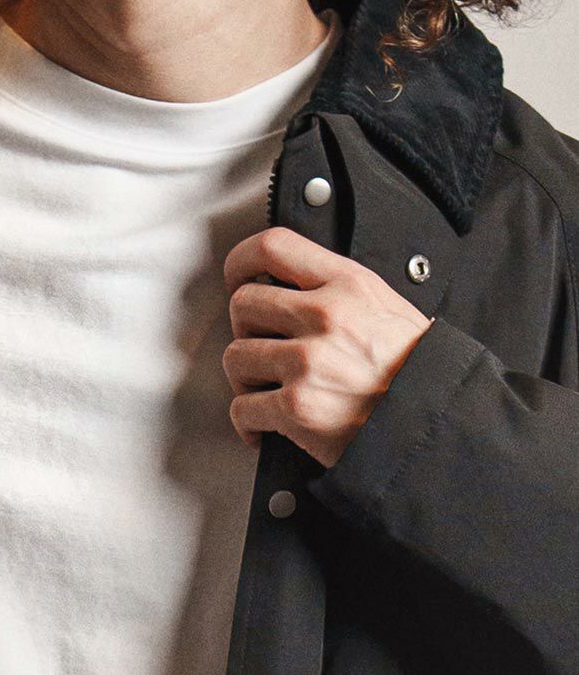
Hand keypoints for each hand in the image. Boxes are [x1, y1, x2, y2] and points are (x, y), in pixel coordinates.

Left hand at [221, 225, 434, 468]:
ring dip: (245, 378)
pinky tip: (266, 427)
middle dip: (246, 329)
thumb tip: (288, 286)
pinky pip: (242, 407)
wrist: (439, 424)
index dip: (242, 260)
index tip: (237, 277)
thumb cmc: (417, 372)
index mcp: (349, 284)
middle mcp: (325, 317)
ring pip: (235, 356)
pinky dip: (248, 422)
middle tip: (262, 347)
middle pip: (243, 304)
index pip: (273, 247)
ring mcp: (308, 362)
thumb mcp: (387, 308)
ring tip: (267, 390)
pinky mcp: (298, 408)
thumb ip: (337, 291)